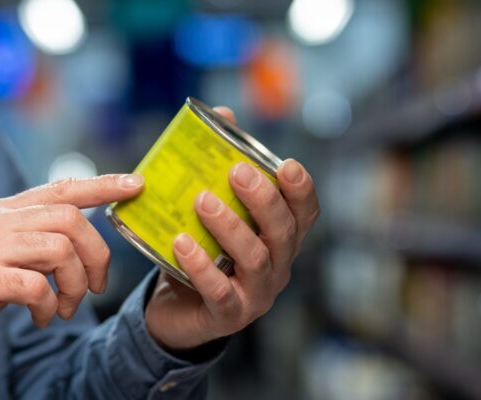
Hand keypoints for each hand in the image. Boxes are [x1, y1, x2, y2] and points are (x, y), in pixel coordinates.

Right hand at [0, 174, 143, 365]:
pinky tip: (40, 319)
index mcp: (1, 212)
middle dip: (96, 256)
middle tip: (93, 289)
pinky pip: (35, 286)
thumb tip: (78, 241)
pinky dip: (48, 306)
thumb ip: (30, 238)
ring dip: (73, 286)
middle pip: (69, 220)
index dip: (102, 186)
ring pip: (59, 250)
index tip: (136, 184)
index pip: (60, 188)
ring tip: (64, 310)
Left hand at [145, 107, 319, 351]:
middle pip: (284, 232)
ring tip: (202, 201)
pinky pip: (221, 291)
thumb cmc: (200, 251)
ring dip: (230, 227)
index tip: (285, 165)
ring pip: (255, 259)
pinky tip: (181, 243)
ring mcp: (257, 294)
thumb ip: (220, 164)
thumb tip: (222, 113)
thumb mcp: (210, 209)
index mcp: (280, 238)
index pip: (306, 213)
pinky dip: (201, 266)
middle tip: (236, 172)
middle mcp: (278, 265)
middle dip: (263, 200)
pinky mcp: (229, 315)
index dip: (301, 190)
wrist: (175, 309)